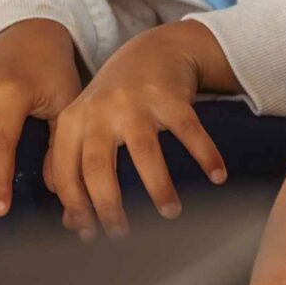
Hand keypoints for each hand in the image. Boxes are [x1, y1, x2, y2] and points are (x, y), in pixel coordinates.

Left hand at [46, 21, 231, 237]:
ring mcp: (136, 101)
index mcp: (74, 122)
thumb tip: (73, 223)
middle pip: (99, 167)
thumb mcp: (86, 126)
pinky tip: (218, 177)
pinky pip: (189, 131)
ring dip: (159, 187)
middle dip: (110, 206)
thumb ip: (73, 168)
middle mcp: (100, 111)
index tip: (91, 235)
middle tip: (122, 234)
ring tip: (171, 213)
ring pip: (145, 153)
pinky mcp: (170, 95)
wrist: (153, 49)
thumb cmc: (115, 99)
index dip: (77, 208)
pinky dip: (205, 155)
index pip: (67, 173)